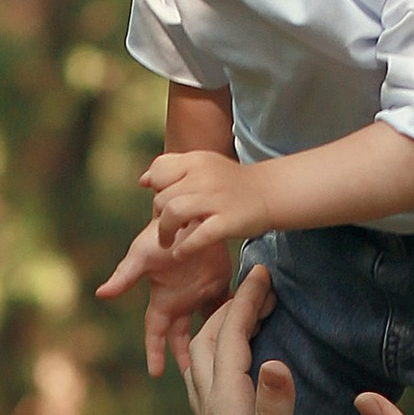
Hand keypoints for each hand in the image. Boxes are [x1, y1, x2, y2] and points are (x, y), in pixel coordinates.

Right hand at [95, 216, 235, 377]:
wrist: (187, 213)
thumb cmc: (161, 233)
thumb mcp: (142, 255)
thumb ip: (125, 276)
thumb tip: (101, 293)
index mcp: (162, 299)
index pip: (155, 333)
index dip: (154, 352)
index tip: (156, 374)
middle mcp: (181, 300)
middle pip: (182, 337)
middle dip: (185, 357)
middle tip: (194, 381)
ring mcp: (200, 293)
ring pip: (207, 326)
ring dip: (214, 342)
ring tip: (223, 364)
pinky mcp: (219, 283)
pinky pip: (228, 306)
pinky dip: (236, 317)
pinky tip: (246, 333)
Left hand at [143, 146, 263, 258]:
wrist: (270, 192)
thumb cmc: (231, 183)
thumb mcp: (203, 166)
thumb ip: (172, 170)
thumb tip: (143, 180)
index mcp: (196, 161)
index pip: (158, 171)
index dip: (156, 189)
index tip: (164, 202)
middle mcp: (205, 177)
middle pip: (162, 197)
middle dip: (159, 216)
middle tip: (167, 228)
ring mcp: (217, 199)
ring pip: (173, 213)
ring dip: (164, 231)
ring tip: (167, 242)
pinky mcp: (229, 221)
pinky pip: (199, 236)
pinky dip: (185, 247)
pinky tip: (180, 254)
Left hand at [178, 264, 296, 414]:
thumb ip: (276, 411)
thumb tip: (277, 361)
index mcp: (226, 408)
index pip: (229, 340)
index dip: (245, 302)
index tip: (263, 270)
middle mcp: (212, 411)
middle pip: (207, 343)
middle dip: (228, 307)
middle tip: (257, 284)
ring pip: (203, 364)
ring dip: (219, 330)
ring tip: (243, 312)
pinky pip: (212, 385)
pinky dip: (222, 360)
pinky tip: (236, 368)